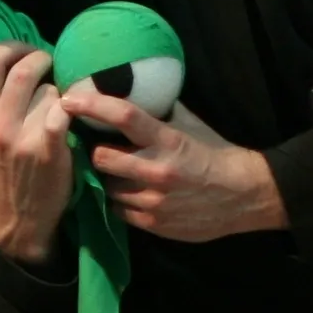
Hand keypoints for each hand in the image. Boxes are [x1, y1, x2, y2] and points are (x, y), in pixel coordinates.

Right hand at [0, 44, 74, 264]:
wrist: (15, 221)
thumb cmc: (3, 176)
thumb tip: (18, 68)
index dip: (11, 47)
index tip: (26, 51)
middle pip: (22, 68)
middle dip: (43, 61)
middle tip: (52, 66)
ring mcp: (22, 136)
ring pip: (49, 91)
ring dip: (59, 94)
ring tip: (60, 105)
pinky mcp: (48, 149)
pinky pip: (63, 113)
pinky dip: (71, 111)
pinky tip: (72, 119)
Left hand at [62, 94, 287, 241]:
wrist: (244, 195)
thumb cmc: (213, 154)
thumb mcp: (190, 124)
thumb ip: (160, 110)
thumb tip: (133, 88)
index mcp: (168, 139)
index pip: (124, 116)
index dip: (92, 105)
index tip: (69, 99)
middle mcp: (158, 170)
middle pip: (102, 158)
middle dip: (97, 152)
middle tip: (98, 148)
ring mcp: (154, 200)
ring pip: (108, 188)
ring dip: (109, 180)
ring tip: (118, 173)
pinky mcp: (154, 224)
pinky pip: (118, 210)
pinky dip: (120, 201)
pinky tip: (130, 193)